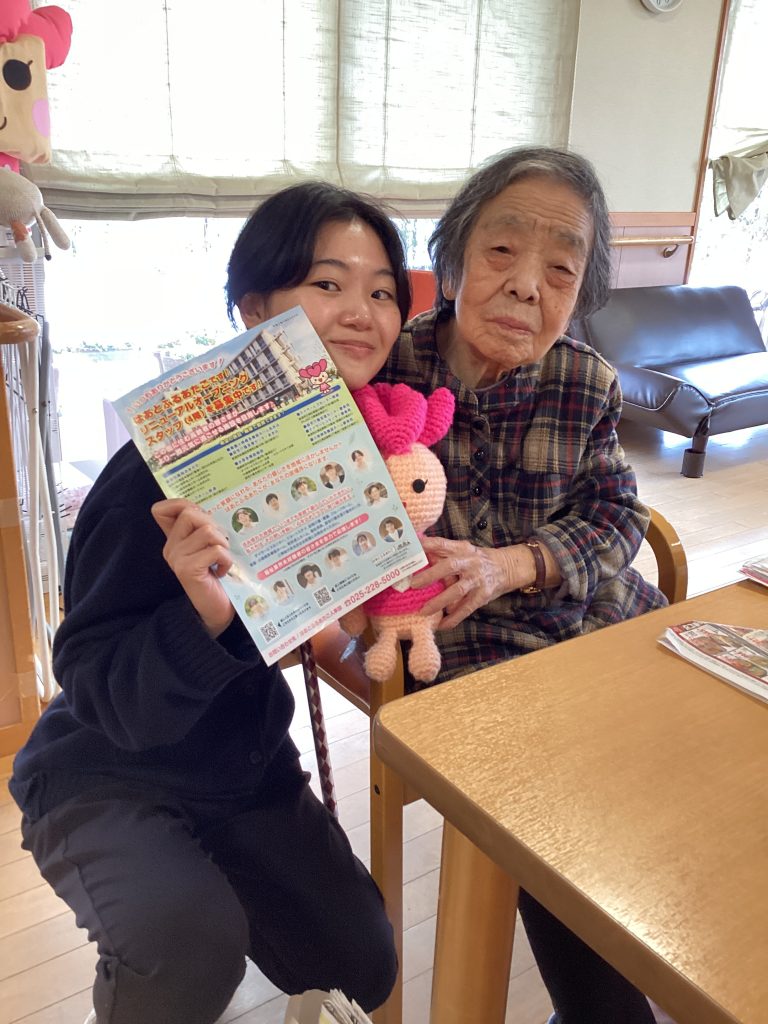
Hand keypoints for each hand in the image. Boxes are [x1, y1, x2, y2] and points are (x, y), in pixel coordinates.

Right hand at [151, 499, 234, 637]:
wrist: (216, 611)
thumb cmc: (218, 576)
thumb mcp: (211, 547)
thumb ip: (206, 528)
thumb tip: (214, 506)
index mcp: (175, 539)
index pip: (161, 509)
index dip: (181, 504)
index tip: (202, 516)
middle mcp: (171, 547)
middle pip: (190, 513)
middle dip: (213, 524)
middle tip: (220, 544)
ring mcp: (177, 558)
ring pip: (206, 531)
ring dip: (223, 543)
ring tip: (222, 558)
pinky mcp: (187, 570)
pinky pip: (214, 550)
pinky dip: (226, 559)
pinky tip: (222, 571)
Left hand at [411, 536, 541, 629]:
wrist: (507, 567)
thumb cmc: (477, 559)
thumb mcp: (463, 551)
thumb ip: (443, 553)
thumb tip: (418, 554)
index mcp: (462, 549)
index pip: (443, 544)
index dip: (429, 545)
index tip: (414, 547)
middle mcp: (470, 562)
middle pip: (450, 566)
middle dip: (431, 575)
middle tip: (414, 584)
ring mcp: (477, 580)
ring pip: (457, 591)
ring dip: (439, 602)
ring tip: (423, 611)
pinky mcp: (482, 595)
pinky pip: (466, 608)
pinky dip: (453, 618)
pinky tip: (441, 625)